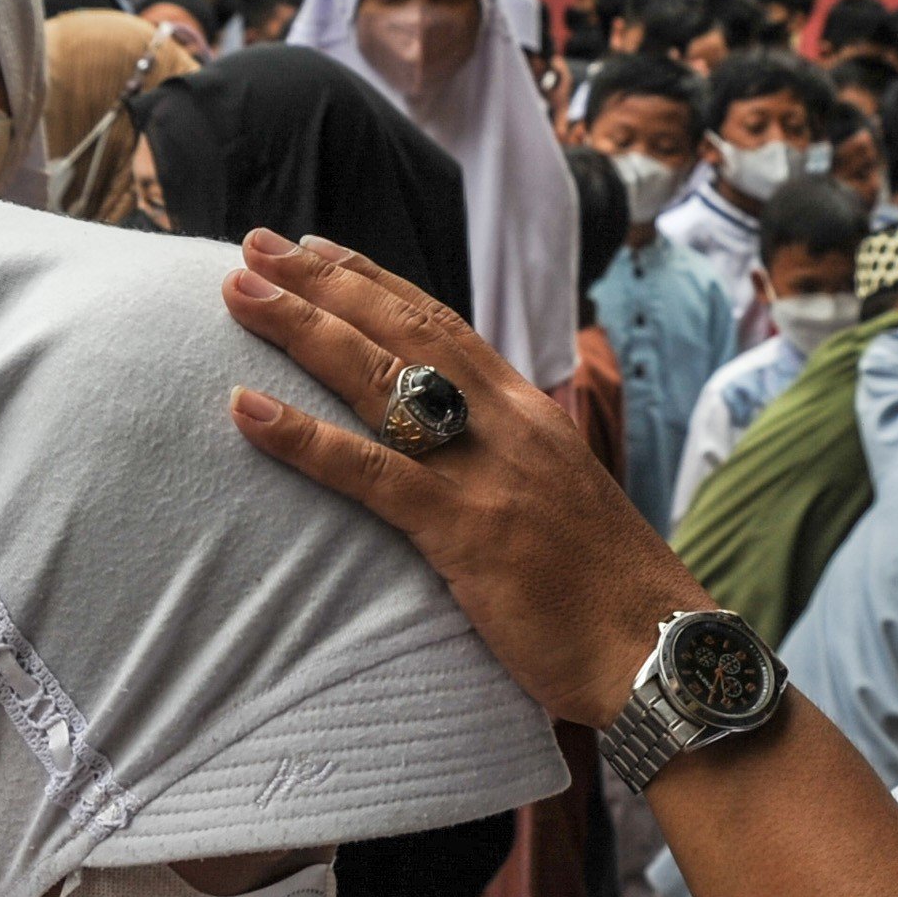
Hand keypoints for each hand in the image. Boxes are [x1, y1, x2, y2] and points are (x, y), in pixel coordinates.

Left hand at [222, 230, 704, 724]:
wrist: (660, 651)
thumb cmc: (605, 595)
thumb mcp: (557, 502)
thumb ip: (505, 463)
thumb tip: (451, 450)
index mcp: (528, 413)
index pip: (439, 323)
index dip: (372, 281)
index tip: (314, 248)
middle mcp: (507, 422)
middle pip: (402, 328)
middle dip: (323, 280)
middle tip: (254, 245)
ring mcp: (487, 471)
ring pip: (379, 378)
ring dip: (302, 328)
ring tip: (237, 294)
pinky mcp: (467, 530)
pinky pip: (368, 471)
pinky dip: (302, 436)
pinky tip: (246, 409)